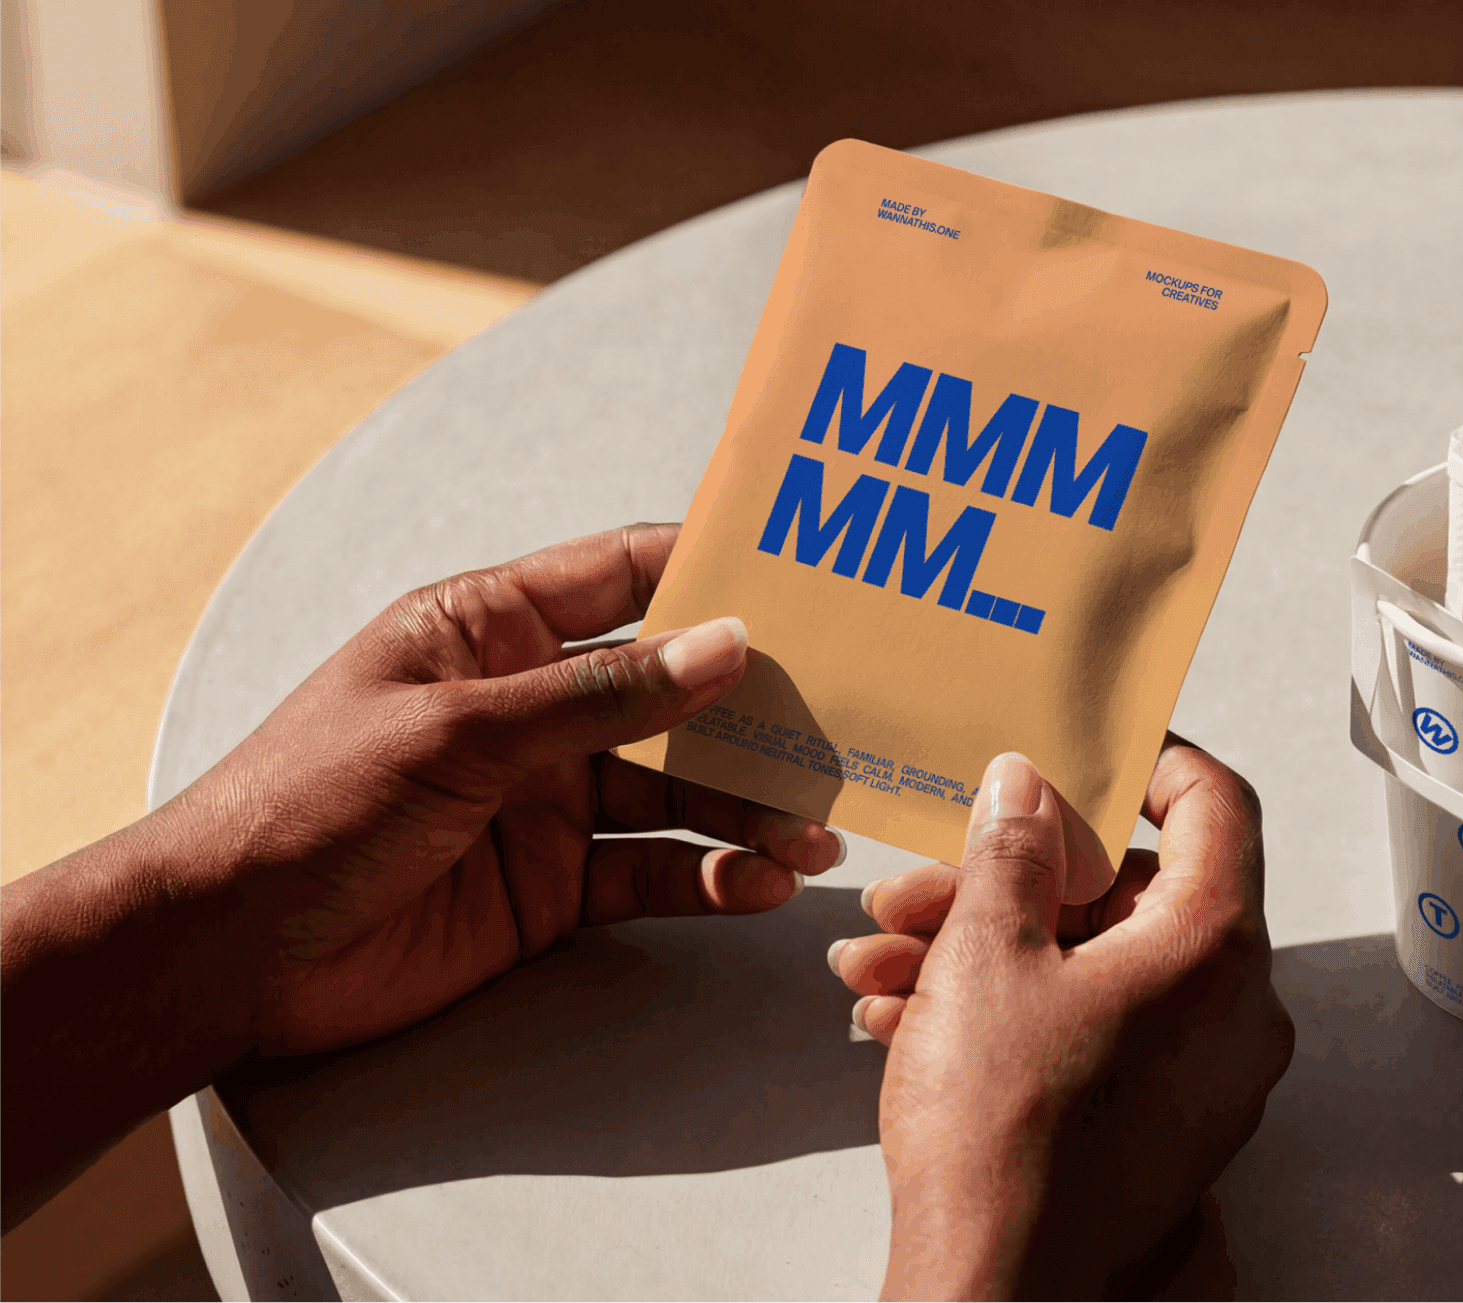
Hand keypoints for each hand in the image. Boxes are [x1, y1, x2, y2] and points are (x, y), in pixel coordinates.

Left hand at [3, 522, 838, 1224]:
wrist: (228, 952)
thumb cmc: (311, 801)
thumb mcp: (460, 729)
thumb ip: (600, 695)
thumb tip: (727, 645)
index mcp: (491, 629)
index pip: (623, 577)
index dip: (712, 572)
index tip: (807, 576)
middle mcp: (532, 706)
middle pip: (672, 693)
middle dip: (754, 711)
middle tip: (840, 726)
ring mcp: (547, 798)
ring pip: (676, 789)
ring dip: (748, 807)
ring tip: (814, 831)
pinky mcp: (554, 886)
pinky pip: (653, 869)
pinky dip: (712, 877)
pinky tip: (763, 884)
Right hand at [827, 740, 1293, 1300]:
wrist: (992, 1292)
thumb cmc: (1003, 1141)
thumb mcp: (986, 955)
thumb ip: (1013, 851)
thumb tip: (1029, 789)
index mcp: (1214, 951)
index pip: (1216, 806)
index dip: (1153, 761)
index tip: (1093, 750)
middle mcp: (1233, 1013)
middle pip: (1133, 895)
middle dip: (1013, 880)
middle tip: (928, 882)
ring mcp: (1204, 1077)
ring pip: (1096, 968)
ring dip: (988, 950)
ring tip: (884, 959)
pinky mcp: (1165, 1125)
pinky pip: (1096, 1031)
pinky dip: (1014, 1012)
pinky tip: (909, 1015)